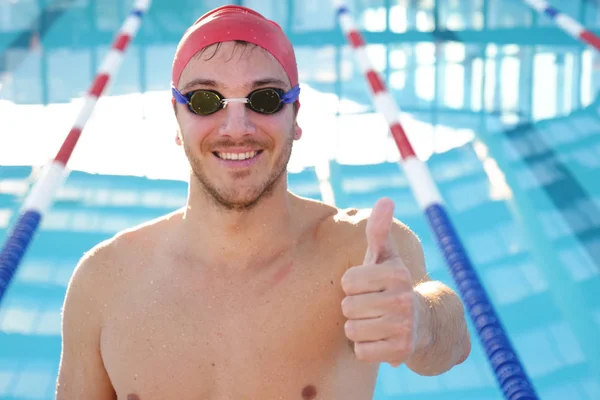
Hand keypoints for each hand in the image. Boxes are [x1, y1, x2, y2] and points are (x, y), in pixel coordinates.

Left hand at [341, 198, 417, 366]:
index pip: (348, 281)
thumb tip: (386, 199)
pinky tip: (379, 339)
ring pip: (352, 330)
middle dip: (354, 308)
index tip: (368, 286)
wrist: (424, 324)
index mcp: (397, 274)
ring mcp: (404, 327)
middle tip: (372, 306)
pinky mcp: (400, 352)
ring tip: (375, 322)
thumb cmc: (392, 285)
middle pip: (348, 307)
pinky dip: (365, 348)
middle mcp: (403, 300)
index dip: (353, 285)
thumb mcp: (386, 257)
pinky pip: (361, 352)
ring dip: (358, 328)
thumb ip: (379, 230)